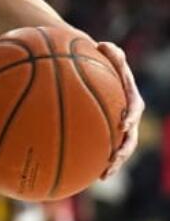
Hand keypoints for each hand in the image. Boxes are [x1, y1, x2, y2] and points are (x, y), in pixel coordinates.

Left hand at [97, 41, 142, 177]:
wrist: (94, 68)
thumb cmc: (99, 58)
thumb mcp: (106, 52)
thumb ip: (109, 51)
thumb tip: (104, 46)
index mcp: (130, 95)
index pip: (134, 106)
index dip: (131, 116)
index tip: (123, 124)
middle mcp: (128, 114)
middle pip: (131, 135)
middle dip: (124, 149)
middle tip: (114, 158)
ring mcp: (119, 126)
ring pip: (120, 147)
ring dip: (114, 162)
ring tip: (104, 174)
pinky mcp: (107, 132)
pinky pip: (104, 148)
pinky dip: (97, 161)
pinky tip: (85, 174)